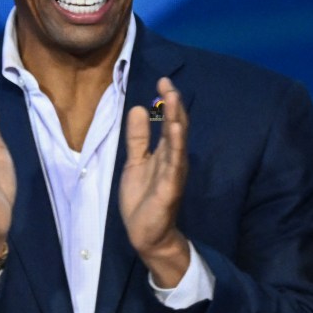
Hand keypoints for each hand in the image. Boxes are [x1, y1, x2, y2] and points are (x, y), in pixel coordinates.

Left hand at [120, 77, 190, 287]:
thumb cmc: (142, 198)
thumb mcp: (135, 161)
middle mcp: (174, 157)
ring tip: (173, 97)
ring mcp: (174, 171)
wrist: (146, 232)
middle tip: (167, 82)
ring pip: (177, 140)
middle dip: (172, 104)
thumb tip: (137, 108)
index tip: (161, 80)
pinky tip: (176, 129)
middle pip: (176, 125)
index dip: (166, 101)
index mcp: (165, 151)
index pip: (168, 121)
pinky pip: (175, 163)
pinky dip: (176, 145)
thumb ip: (137, 138)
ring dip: (176, 119)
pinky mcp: (171, 186)